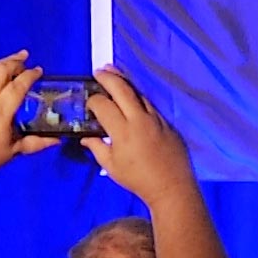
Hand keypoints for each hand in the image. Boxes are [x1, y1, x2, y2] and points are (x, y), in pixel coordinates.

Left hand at [0, 51, 56, 179]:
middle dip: (13, 61)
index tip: (38, 70)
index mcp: (1, 110)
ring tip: (10, 64)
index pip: (18, 85)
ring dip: (0, 66)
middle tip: (24, 57)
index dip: (30, 75)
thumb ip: (36, 142)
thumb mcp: (13, 150)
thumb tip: (55, 140)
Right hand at [82, 70, 196, 205]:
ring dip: (126, 83)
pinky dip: (139, 97)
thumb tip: (86, 137)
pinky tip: (133, 96)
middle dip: (108, 77)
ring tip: (114, 73)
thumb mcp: (111, 166)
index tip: (89, 102)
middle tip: (98, 71)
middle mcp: (140, 120)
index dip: (93, 100)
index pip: (103, 105)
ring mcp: (157, 120)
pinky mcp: (168, 123)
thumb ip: (97, 147)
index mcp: (123, 131)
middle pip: (123, 90)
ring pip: (140, 94)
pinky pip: (151, 105)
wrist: (172, 186)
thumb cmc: (138, 179)